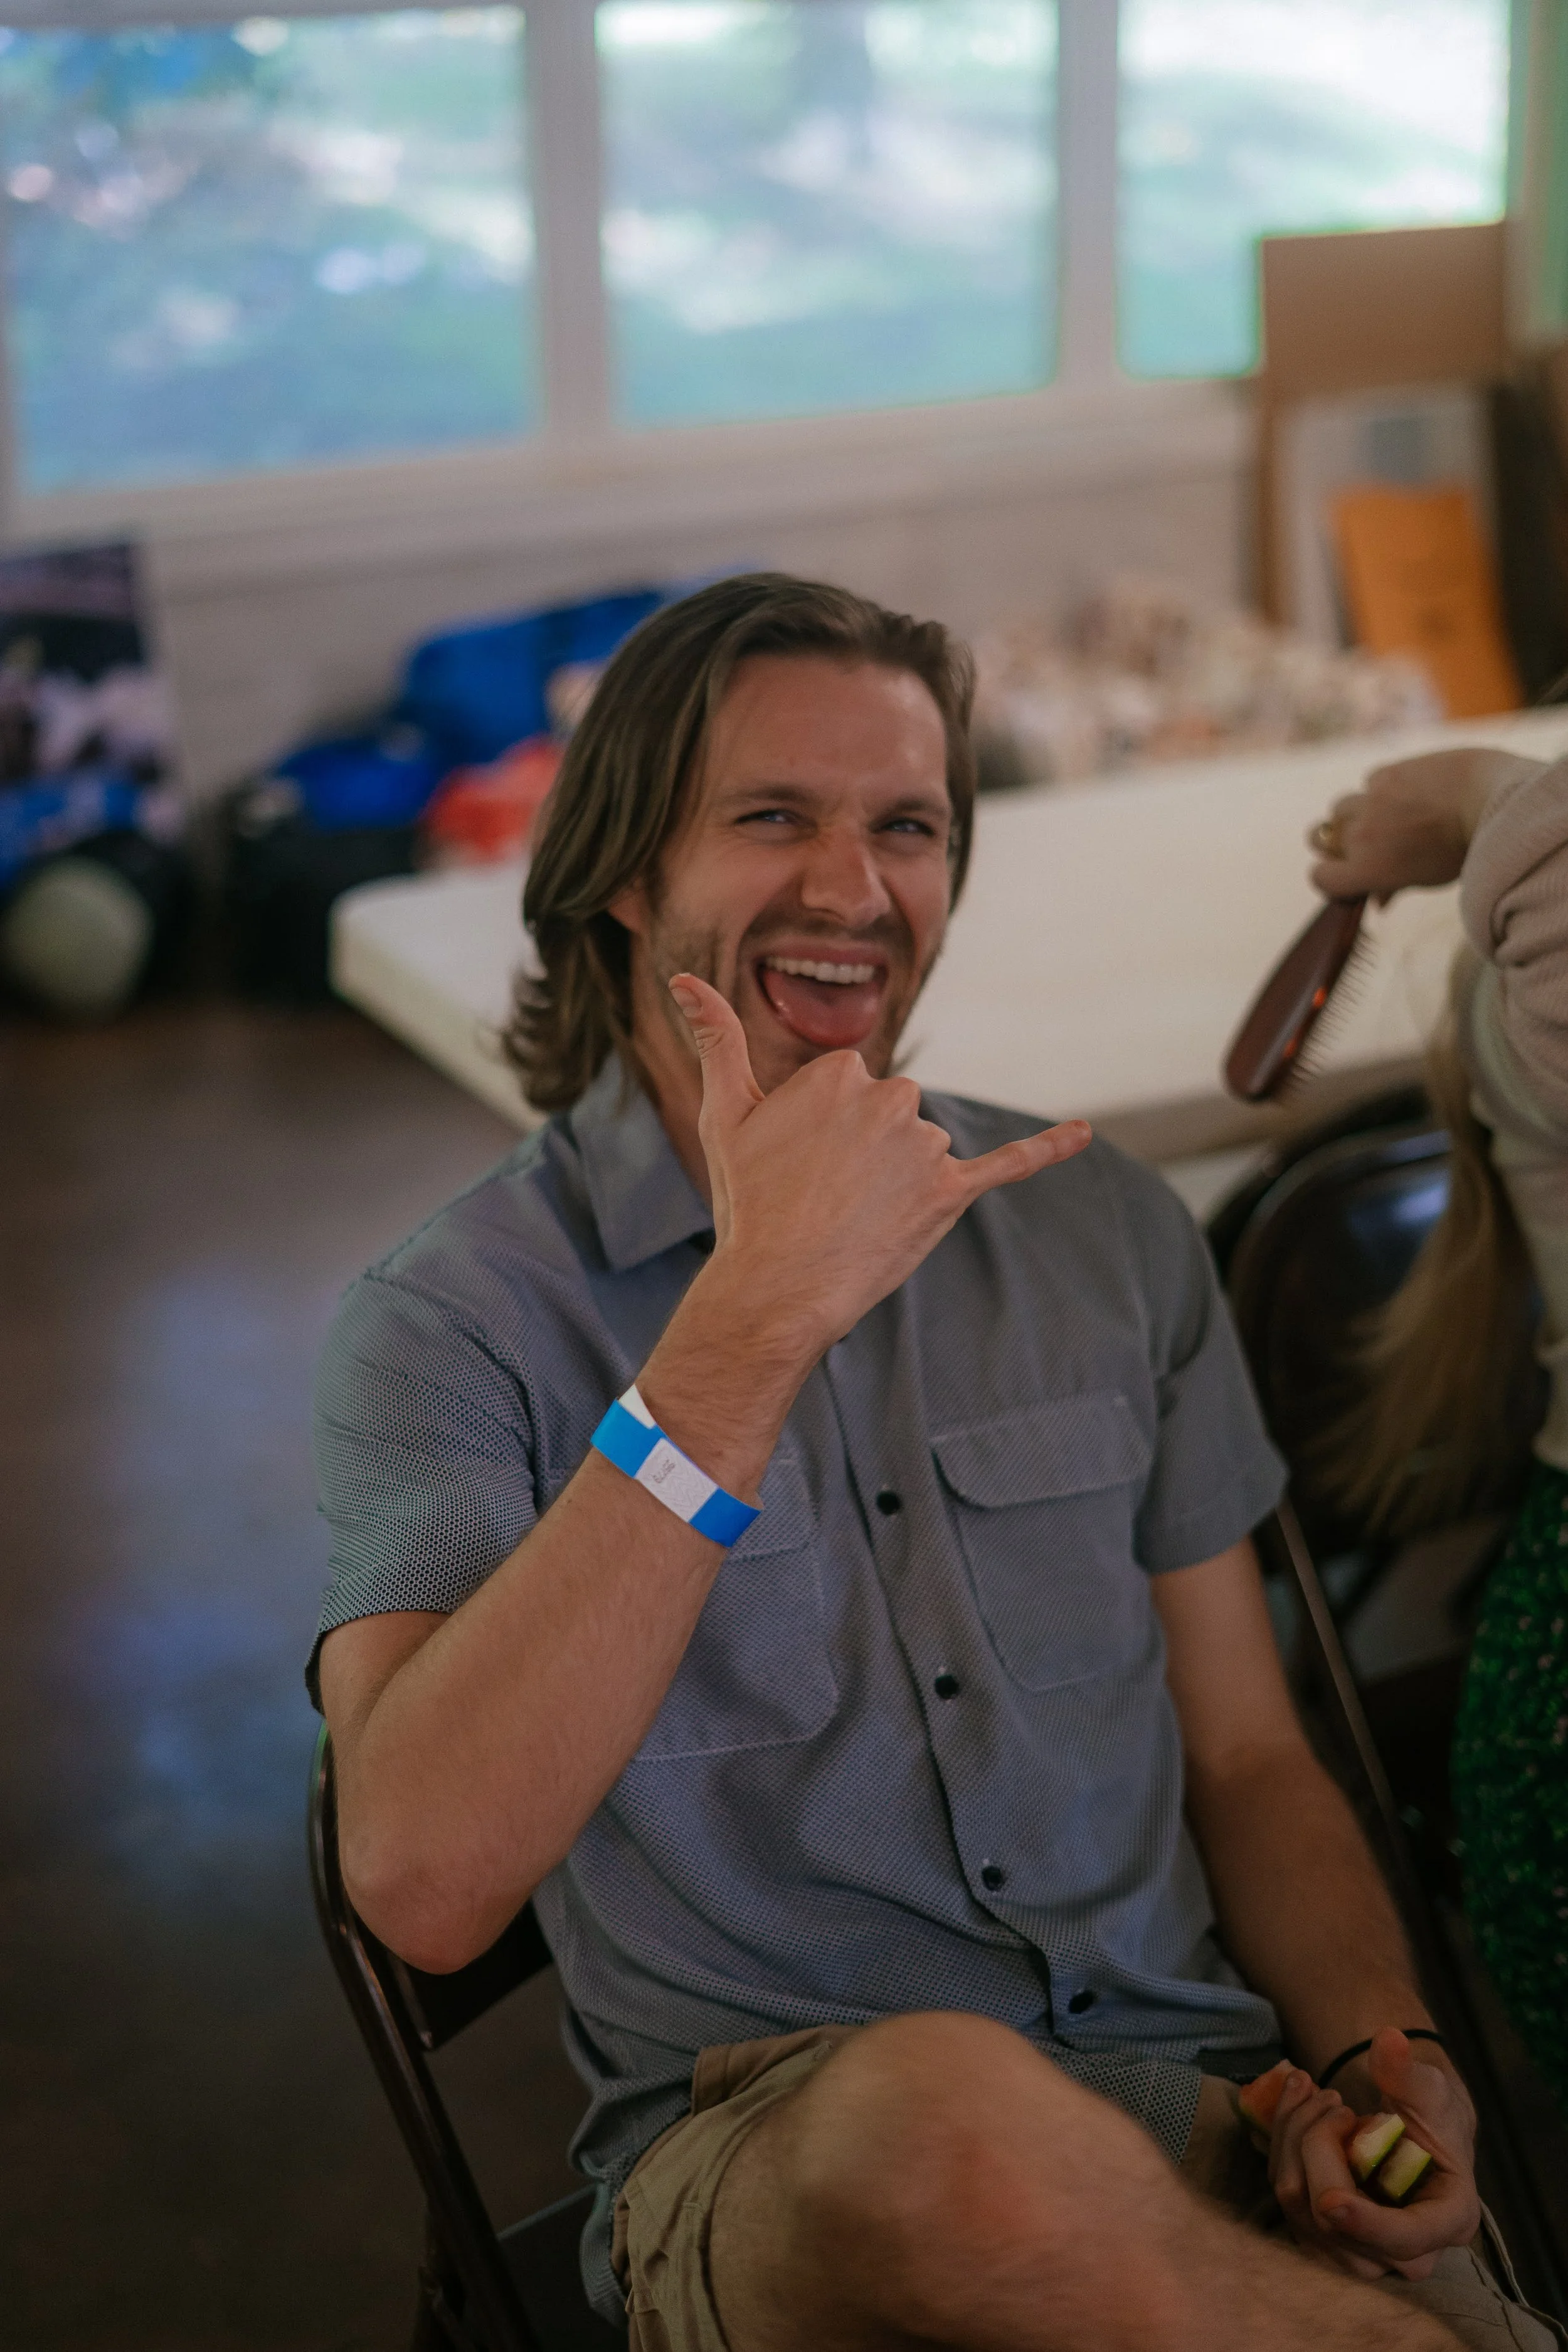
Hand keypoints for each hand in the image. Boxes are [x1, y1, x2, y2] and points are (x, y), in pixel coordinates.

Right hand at [668, 973, 1091, 1358]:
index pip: (851, 1090)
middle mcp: (891, 1097)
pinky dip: (1048, 1149)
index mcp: (841, 1072)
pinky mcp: (950, 1193)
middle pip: (891, 1115)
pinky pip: (1007, 1164)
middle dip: (864, 1154)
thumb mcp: (725, 1114)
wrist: (776, 1287)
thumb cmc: (747, 1203)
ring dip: (896, 1184)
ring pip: (921, 1152)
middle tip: (823, 1197)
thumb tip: (682, 977)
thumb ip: (715, 1038)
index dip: (823, 1133)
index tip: (798, 1166)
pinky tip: (1085, 1135)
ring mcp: (923, 1147)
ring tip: (854, 1220)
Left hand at [1267, 2032, 1478, 2281]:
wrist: (1413, 2133)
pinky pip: (1285, 2197)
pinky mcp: (1325, 2239)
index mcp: (1449, 2219)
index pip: (1405, 2238)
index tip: (1332, 2200)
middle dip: (1318, 2144)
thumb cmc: (1430, 2114)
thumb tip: (1389, 2040)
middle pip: (1336, 2220)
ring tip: (1314, 2095)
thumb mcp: (1428, 2088)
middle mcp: (1407, 2254)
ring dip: (1294, 2139)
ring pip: (1299, 2207)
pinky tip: (1297, 2106)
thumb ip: (1408, 2071)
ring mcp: (1362, 2255)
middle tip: (1331, 2096)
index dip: (1367, 2224)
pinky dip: (1282, 2147)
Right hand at [1307, 748, 1537, 902]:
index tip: (1346, 873)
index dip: (1329, 876)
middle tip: (1362, 842)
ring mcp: (1369, 801)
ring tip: (1386, 814)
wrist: (1490, 801)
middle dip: (1335, 842)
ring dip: (1354, 812)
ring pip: (1339, 807)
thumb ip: (1393, 887)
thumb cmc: (1462, 849)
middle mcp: (1360, 835)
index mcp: (1366, 869)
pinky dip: (1382, 788)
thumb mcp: (1426, 878)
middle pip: (1320, 838)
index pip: (1320, 877)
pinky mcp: (1386, 773)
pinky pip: (1370, 781)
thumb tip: (1376, 903)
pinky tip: (1409, 792)